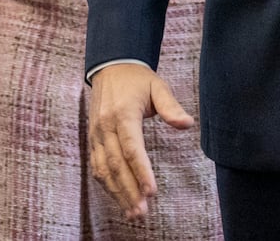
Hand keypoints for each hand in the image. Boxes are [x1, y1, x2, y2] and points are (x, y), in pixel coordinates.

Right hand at [89, 63, 195, 219]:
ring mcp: (96, 135)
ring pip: (104, 170)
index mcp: (123, 114)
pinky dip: (107, 185)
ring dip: (117, 193)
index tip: (151, 191)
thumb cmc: (137, 79)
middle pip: (116, 165)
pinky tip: (119, 198)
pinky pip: (97, 167)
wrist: (110, 68)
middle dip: (129, 190)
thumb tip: (187, 124)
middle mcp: (105, 127)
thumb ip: (171, 106)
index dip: (141, 171)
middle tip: (142, 211)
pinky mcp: (93, 140)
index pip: (132, 148)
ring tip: (133, 212)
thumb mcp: (158, 86)